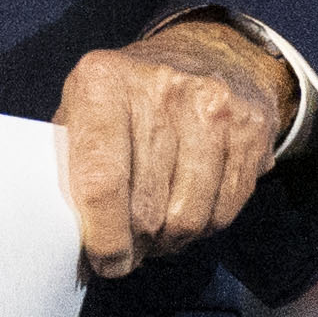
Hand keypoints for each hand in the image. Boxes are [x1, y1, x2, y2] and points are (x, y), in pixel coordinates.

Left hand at [53, 13, 296, 278]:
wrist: (207, 54)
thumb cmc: (127, 97)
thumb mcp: (83, 110)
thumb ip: (69, 166)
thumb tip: (67, 244)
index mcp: (101, 80)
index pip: (100, 182)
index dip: (102, 237)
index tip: (103, 262)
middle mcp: (159, 88)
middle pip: (145, 208)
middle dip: (134, 244)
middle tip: (127, 251)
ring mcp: (210, 106)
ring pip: (187, 218)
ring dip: (168, 241)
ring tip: (155, 232)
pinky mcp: (250, 129)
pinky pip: (224, 212)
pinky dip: (203, 228)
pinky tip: (187, 211)